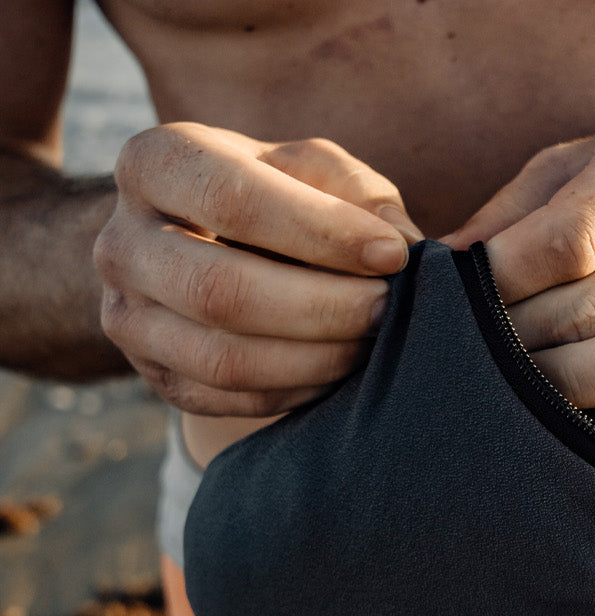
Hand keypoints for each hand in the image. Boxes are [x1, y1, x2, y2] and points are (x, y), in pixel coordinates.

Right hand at [94, 123, 421, 415]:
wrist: (217, 253)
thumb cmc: (278, 200)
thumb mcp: (312, 172)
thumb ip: (357, 194)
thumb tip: (400, 244)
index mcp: (156, 163)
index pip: (233, 198)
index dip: (321, 232)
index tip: (391, 254)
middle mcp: (121, 242)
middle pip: (222, 291)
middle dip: (322, 307)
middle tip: (385, 309)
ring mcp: (128, 319)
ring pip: (224, 359)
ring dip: (315, 358)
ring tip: (370, 342)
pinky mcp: (156, 379)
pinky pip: (232, 400)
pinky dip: (298, 391)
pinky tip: (337, 370)